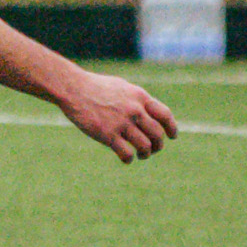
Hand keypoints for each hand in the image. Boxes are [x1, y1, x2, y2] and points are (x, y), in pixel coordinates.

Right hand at [59, 71, 176, 164]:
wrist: (73, 88)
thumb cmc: (96, 87)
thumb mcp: (122, 87)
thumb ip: (137, 99)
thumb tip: (149, 111)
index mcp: (139, 97)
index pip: (165, 115)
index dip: (172, 128)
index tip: (172, 136)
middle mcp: (134, 110)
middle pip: (157, 134)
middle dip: (158, 145)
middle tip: (152, 149)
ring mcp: (121, 123)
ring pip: (145, 146)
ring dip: (145, 154)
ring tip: (140, 155)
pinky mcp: (107, 134)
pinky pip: (126, 153)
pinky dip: (129, 159)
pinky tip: (125, 158)